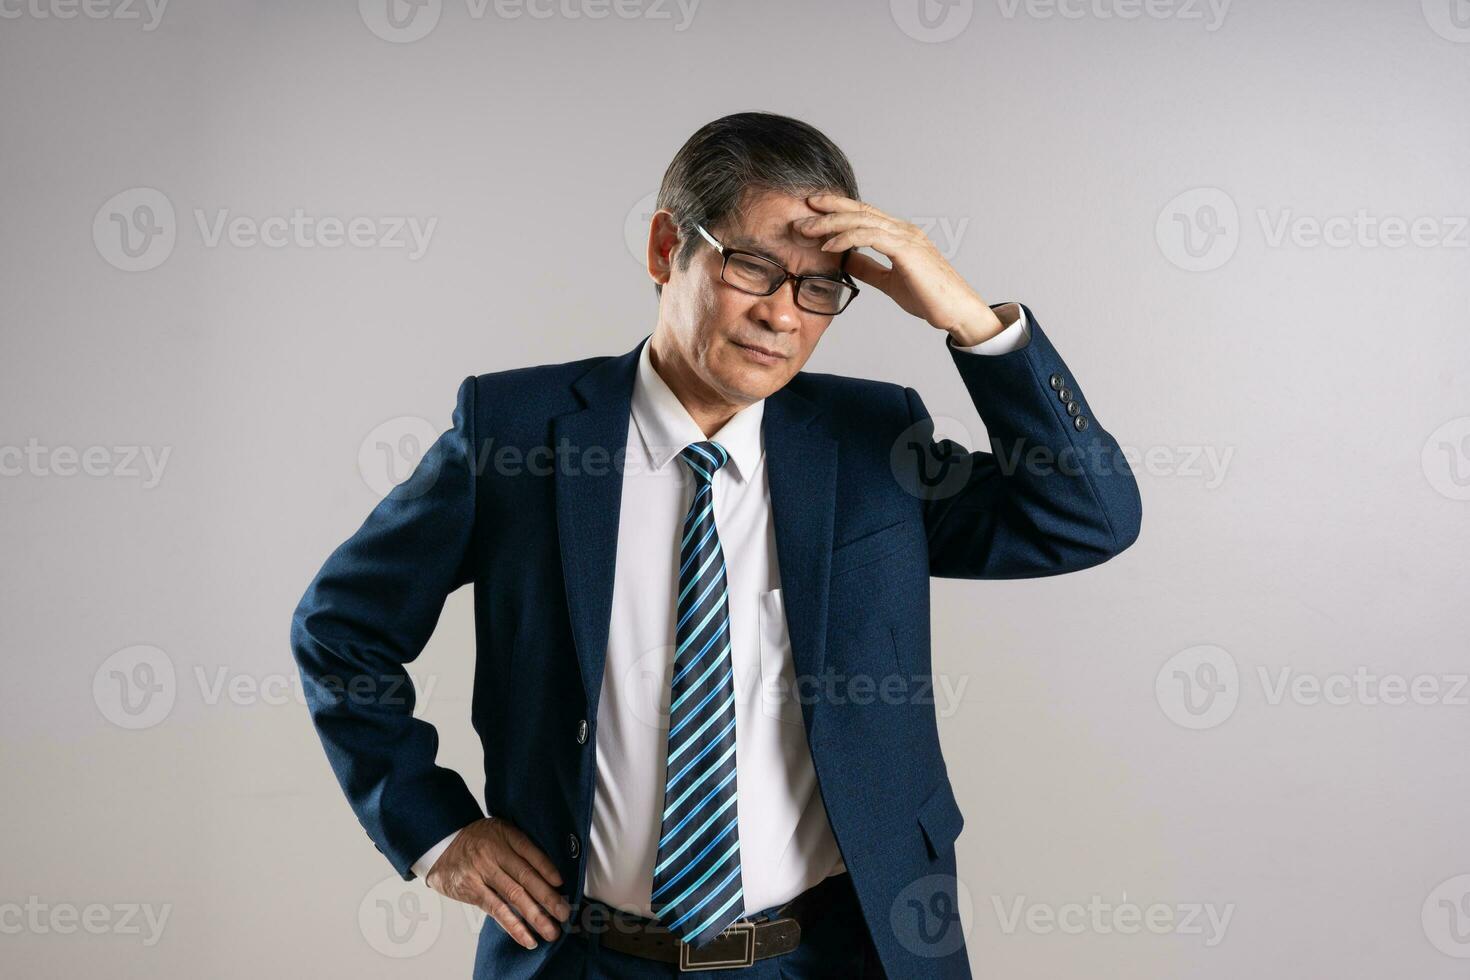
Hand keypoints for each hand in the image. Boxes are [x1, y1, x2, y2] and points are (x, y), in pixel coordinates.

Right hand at [424, 816, 570, 948]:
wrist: (441, 844)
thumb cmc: (478, 841)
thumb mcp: (499, 833)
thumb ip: (520, 848)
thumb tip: (551, 875)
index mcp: (505, 835)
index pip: (530, 851)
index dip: (546, 868)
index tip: (561, 883)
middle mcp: (494, 852)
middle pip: (525, 876)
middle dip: (547, 898)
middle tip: (564, 913)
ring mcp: (482, 872)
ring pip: (513, 896)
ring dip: (535, 916)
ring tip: (550, 931)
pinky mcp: (472, 890)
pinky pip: (496, 910)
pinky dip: (513, 926)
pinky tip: (527, 937)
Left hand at [795, 193, 1004, 345]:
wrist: (956, 312)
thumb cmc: (929, 298)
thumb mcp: (889, 281)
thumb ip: (869, 268)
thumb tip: (845, 260)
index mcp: (899, 235)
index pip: (863, 213)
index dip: (837, 208)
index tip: (812, 210)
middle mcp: (903, 230)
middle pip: (859, 210)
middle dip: (827, 210)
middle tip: (799, 214)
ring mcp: (906, 238)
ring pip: (861, 220)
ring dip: (830, 223)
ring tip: (806, 230)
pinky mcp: (907, 251)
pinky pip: (871, 237)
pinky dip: (846, 239)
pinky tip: (829, 246)